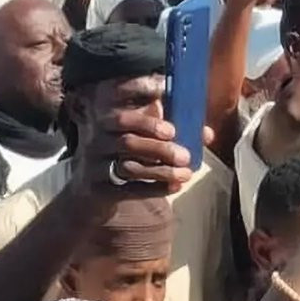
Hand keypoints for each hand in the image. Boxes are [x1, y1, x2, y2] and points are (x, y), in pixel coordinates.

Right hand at [72, 109, 194, 203]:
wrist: (93, 190)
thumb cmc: (126, 154)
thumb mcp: (143, 137)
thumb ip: (172, 131)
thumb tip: (206, 134)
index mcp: (108, 119)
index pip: (122, 110)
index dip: (145, 112)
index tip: (170, 119)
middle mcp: (97, 138)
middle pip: (128, 140)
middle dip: (159, 147)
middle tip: (185, 154)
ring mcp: (95, 164)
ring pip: (130, 167)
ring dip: (162, 170)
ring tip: (187, 173)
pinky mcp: (99, 189)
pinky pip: (129, 190)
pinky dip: (155, 188)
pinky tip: (176, 186)